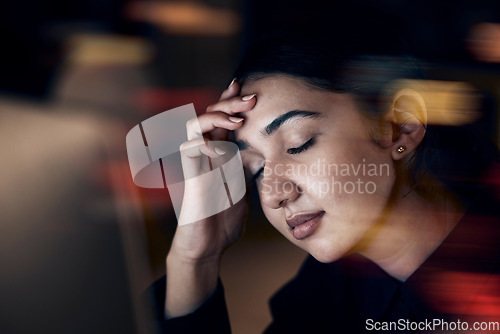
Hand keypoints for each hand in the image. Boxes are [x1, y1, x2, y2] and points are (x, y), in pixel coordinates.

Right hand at [169, 79, 256, 262]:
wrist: (208, 245)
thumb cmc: (224, 218)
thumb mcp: (244, 187)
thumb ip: (248, 169)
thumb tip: (266, 154)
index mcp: (221, 156)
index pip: (225, 122)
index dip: (232, 103)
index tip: (248, 89)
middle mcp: (207, 155)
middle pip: (211, 117)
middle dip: (229, 102)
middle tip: (250, 98)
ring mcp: (197, 164)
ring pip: (195, 126)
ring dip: (215, 117)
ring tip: (237, 119)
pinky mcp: (190, 176)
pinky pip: (189, 149)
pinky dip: (204, 143)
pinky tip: (222, 148)